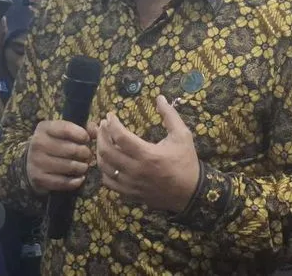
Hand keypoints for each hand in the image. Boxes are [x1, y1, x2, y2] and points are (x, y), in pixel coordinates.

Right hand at [26, 120, 92, 194]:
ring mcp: (37, 161)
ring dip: (82, 167)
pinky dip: (76, 181)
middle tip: (88, 155)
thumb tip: (96, 130)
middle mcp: (38, 143)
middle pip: (72, 150)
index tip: (87, 139)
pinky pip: (63, 182)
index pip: (67, 129)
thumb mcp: (64, 132)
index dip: (82, 135)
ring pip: (70, 166)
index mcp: (44, 128)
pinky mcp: (39, 178)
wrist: (32, 163)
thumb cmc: (54, 144)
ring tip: (84, 166)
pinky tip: (80, 178)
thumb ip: (82, 128)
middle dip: (85, 153)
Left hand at [96, 96, 198, 212]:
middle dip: (101, 136)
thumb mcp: (182, 136)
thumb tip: (160, 97)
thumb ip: (170, 115)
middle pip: (107, 151)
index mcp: (147, 155)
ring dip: (100, 152)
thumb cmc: (186, 162)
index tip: (110, 116)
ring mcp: (131, 184)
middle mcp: (136, 170)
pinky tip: (109, 162)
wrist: (191, 193)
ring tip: (103, 141)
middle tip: (103, 126)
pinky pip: (109, 183)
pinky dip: (105, 171)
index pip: (120, 136)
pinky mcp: (130, 194)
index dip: (112, 124)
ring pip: (105, 167)